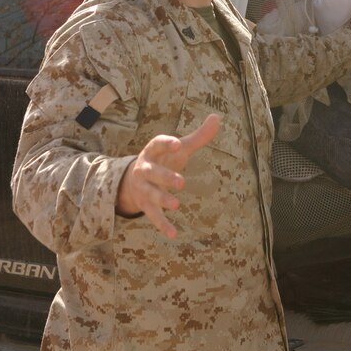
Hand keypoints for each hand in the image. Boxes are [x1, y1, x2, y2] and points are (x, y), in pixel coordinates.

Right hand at [116, 113, 220, 238]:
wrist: (133, 180)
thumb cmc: (163, 159)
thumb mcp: (179, 148)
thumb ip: (198, 136)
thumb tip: (217, 117)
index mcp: (153, 151)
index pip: (157, 144)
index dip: (166, 144)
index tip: (177, 144)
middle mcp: (145, 169)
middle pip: (153, 172)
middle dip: (165, 177)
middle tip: (181, 182)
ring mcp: (144, 188)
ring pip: (152, 194)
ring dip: (163, 199)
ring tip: (177, 204)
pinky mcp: (145, 205)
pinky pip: (153, 216)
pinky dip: (162, 225)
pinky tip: (173, 234)